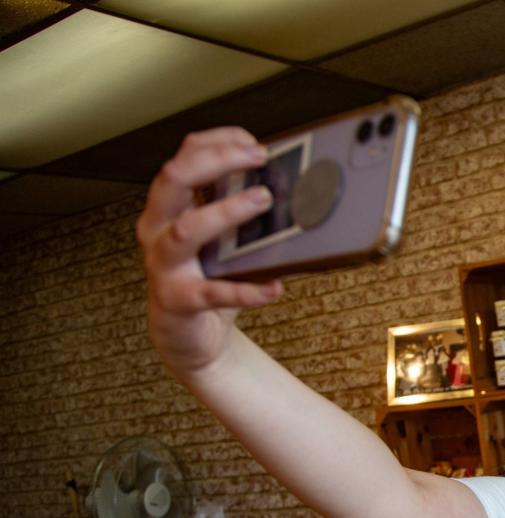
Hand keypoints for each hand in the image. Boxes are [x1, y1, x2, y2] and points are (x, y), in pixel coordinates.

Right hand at [137, 128, 282, 377]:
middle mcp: (158, 229)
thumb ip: (241, 212)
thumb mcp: (222, 237)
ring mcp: (164, 264)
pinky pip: (214, 292)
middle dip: (216, 161)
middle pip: (173, 179)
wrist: (188, 335)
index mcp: (169, 207)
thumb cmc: (208, 276)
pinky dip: (248, 290)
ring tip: (264, 200)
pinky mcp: (180, 300)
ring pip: (187, 229)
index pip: (184, 157)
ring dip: (227, 211)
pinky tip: (274, 288)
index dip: (216, 142)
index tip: (253, 141)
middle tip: (258, 158)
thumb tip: (293, 188)